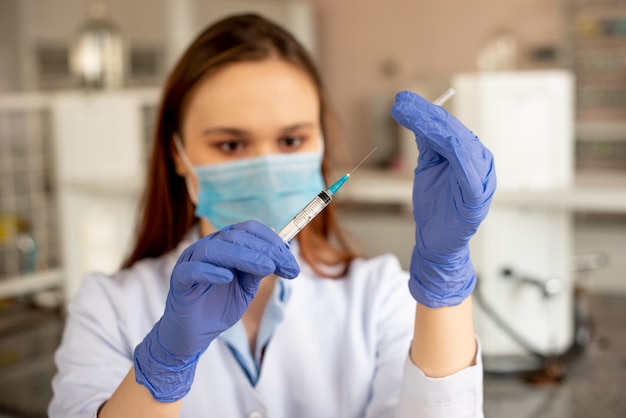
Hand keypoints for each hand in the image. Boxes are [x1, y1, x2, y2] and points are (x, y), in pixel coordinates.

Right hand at [134, 220, 299, 400]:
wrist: (193, 335)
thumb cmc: (218, 308)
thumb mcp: (246, 289)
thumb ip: (257, 272)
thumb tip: (277, 256)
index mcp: (224, 245)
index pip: (248, 230)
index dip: (272, 241)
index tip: (290, 260)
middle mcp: (207, 248)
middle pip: (235, 236)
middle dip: (265, 250)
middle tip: (286, 266)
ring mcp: (190, 261)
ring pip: (216, 249)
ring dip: (244, 256)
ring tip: (267, 267)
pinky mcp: (179, 280)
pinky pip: (193, 270)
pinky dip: (210, 271)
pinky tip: (228, 277)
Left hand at [391, 91, 495, 307]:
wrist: (436, 241)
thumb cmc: (435, 204)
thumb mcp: (429, 166)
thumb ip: (429, 143)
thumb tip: (417, 115)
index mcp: (468, 153)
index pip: (447, 126)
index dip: (424, 112)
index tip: (401, 100)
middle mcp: (479, 162)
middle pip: (453, 131)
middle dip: (426, 115)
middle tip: (402, 102)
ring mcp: (482, 180)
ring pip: (460, 146)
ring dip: (436, 128)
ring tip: (412, 115)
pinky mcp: (477, 199)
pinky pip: (470, 174)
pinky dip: (459, 156)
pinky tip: (444, 141)